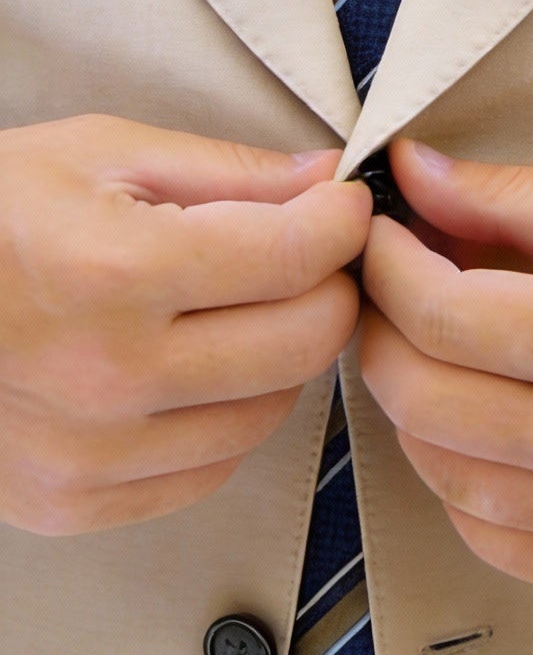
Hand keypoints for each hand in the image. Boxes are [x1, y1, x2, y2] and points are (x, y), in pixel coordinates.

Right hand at [0, 114, 369, 535]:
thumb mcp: (103, 153)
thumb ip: (232, 170)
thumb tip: (332, 179)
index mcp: (115, 272)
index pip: (298, 256)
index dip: (342, 220)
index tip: (341, 203)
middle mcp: (104, 377)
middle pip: (304, 341)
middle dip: (329, 285)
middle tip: (307, 253)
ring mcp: (85, 453)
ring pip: (270, 412)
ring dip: (282, 355)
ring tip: (242, 306)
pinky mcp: (68, 502)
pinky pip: (208, 470)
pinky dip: (225, 417)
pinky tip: (194, 367)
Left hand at [358, 140, 532, 606]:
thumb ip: (525, 199)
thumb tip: (416, 176)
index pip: (440, 314)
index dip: (388, 266)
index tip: (381, 234)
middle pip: (424, 401)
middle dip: (385, 333)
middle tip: (395, 289)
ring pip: (448, 480)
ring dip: (419, 410)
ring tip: (443, 354)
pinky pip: (502, 544)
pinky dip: (468, 487)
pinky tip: (486, 434)